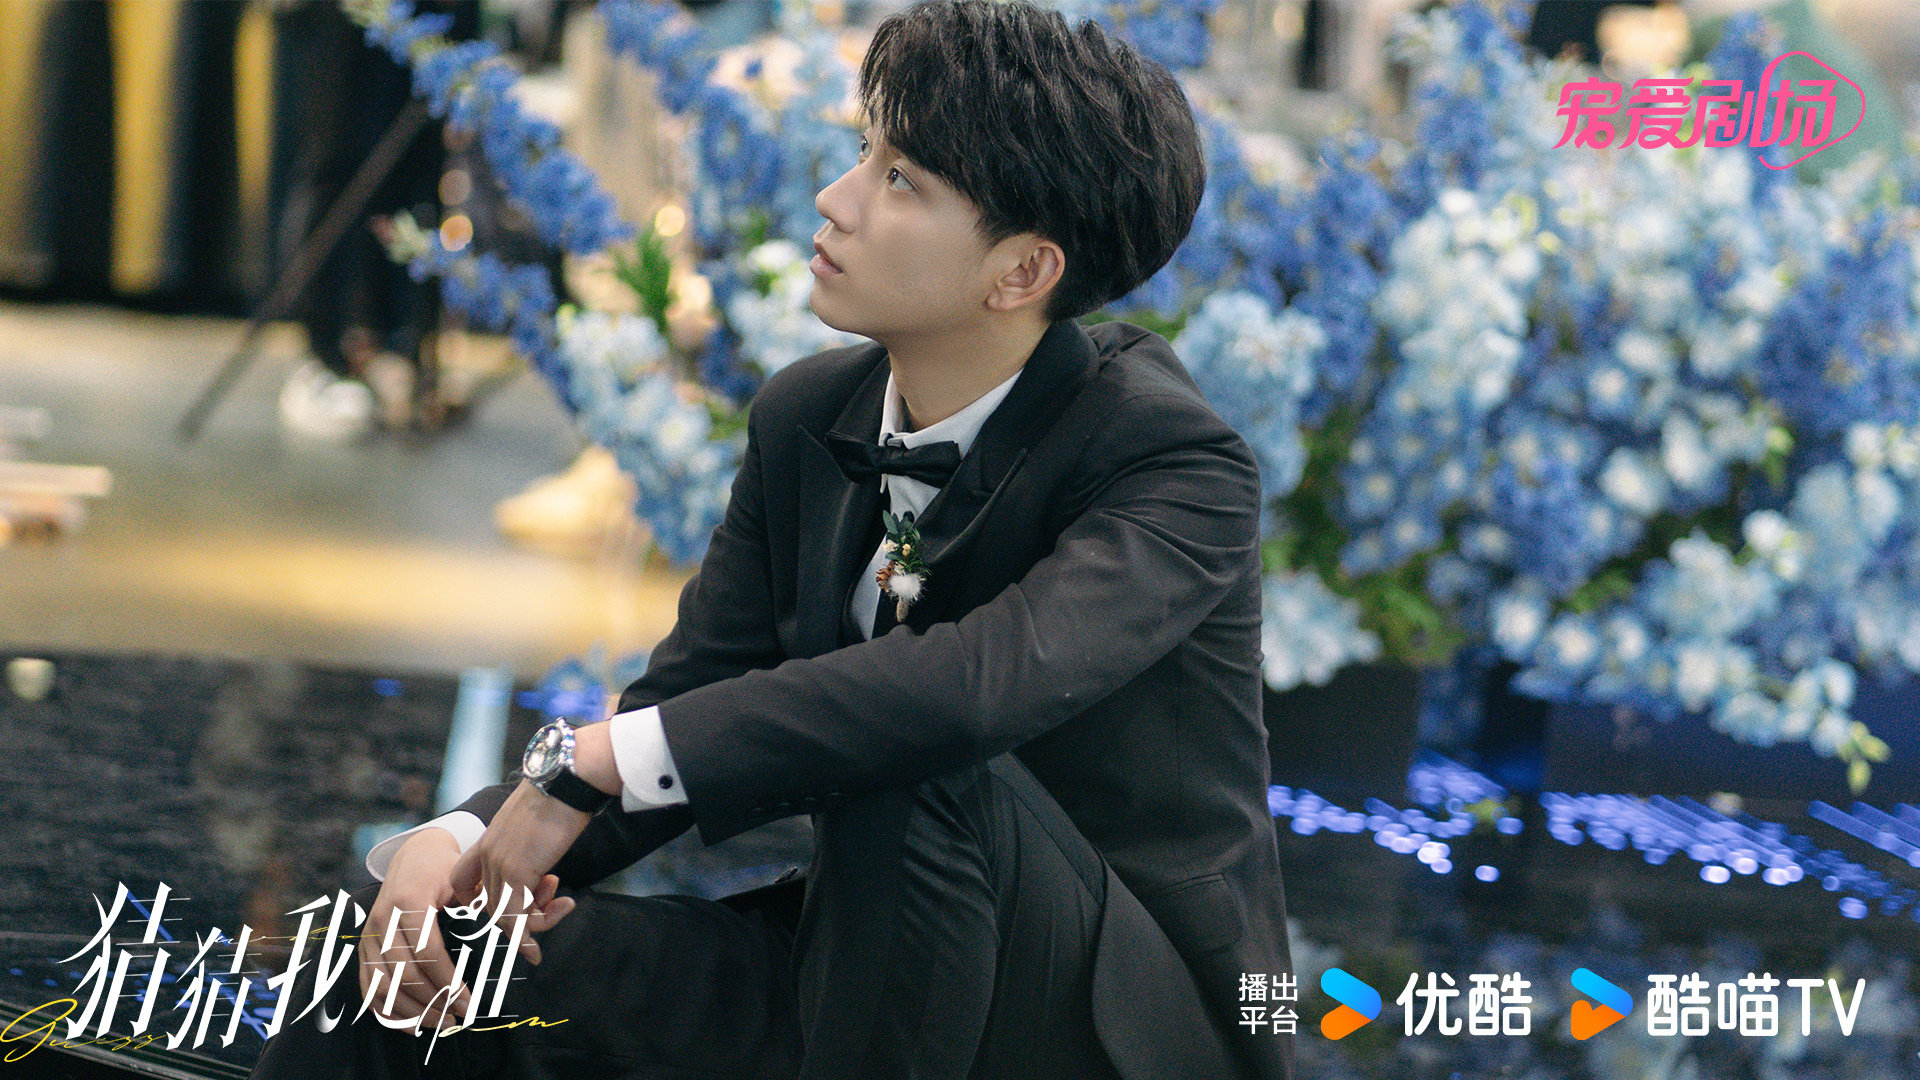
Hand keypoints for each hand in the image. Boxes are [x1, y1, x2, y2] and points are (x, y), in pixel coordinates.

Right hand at [357, 828, 470, 1031]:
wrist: (413, 856)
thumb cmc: (444, 870)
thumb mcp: (463, 881)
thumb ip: (481, 910)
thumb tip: (514, 944)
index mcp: (409, 900)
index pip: (428, 952)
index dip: (448, 983)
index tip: (469, 1004)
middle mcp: (382, 919)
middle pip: (405, 974)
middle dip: (433, 1002)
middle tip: (459, 1019)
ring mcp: (368, 935)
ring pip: (383, 985)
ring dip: (412, 1012)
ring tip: (441, 1024)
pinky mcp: (363, 947)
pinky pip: (368, 986)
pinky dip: (387, 1010)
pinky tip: (411, 1024)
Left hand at [446, 781, 587, 957]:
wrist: (566, 781)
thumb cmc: (561, 796)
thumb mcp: (536, 822)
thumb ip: (530, 844)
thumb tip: (544, 856)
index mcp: (489, 838)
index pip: (462, 879)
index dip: (475, 900)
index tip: (503, 906)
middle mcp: (487, 853)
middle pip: (489, 904)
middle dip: (521, 914)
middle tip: (553, 904)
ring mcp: (498, 863)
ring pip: (504, 915)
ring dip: (534, 924)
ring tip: (562, 907)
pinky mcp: (516, 872)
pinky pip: (518, 917)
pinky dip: (531, 934)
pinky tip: (544, 938)